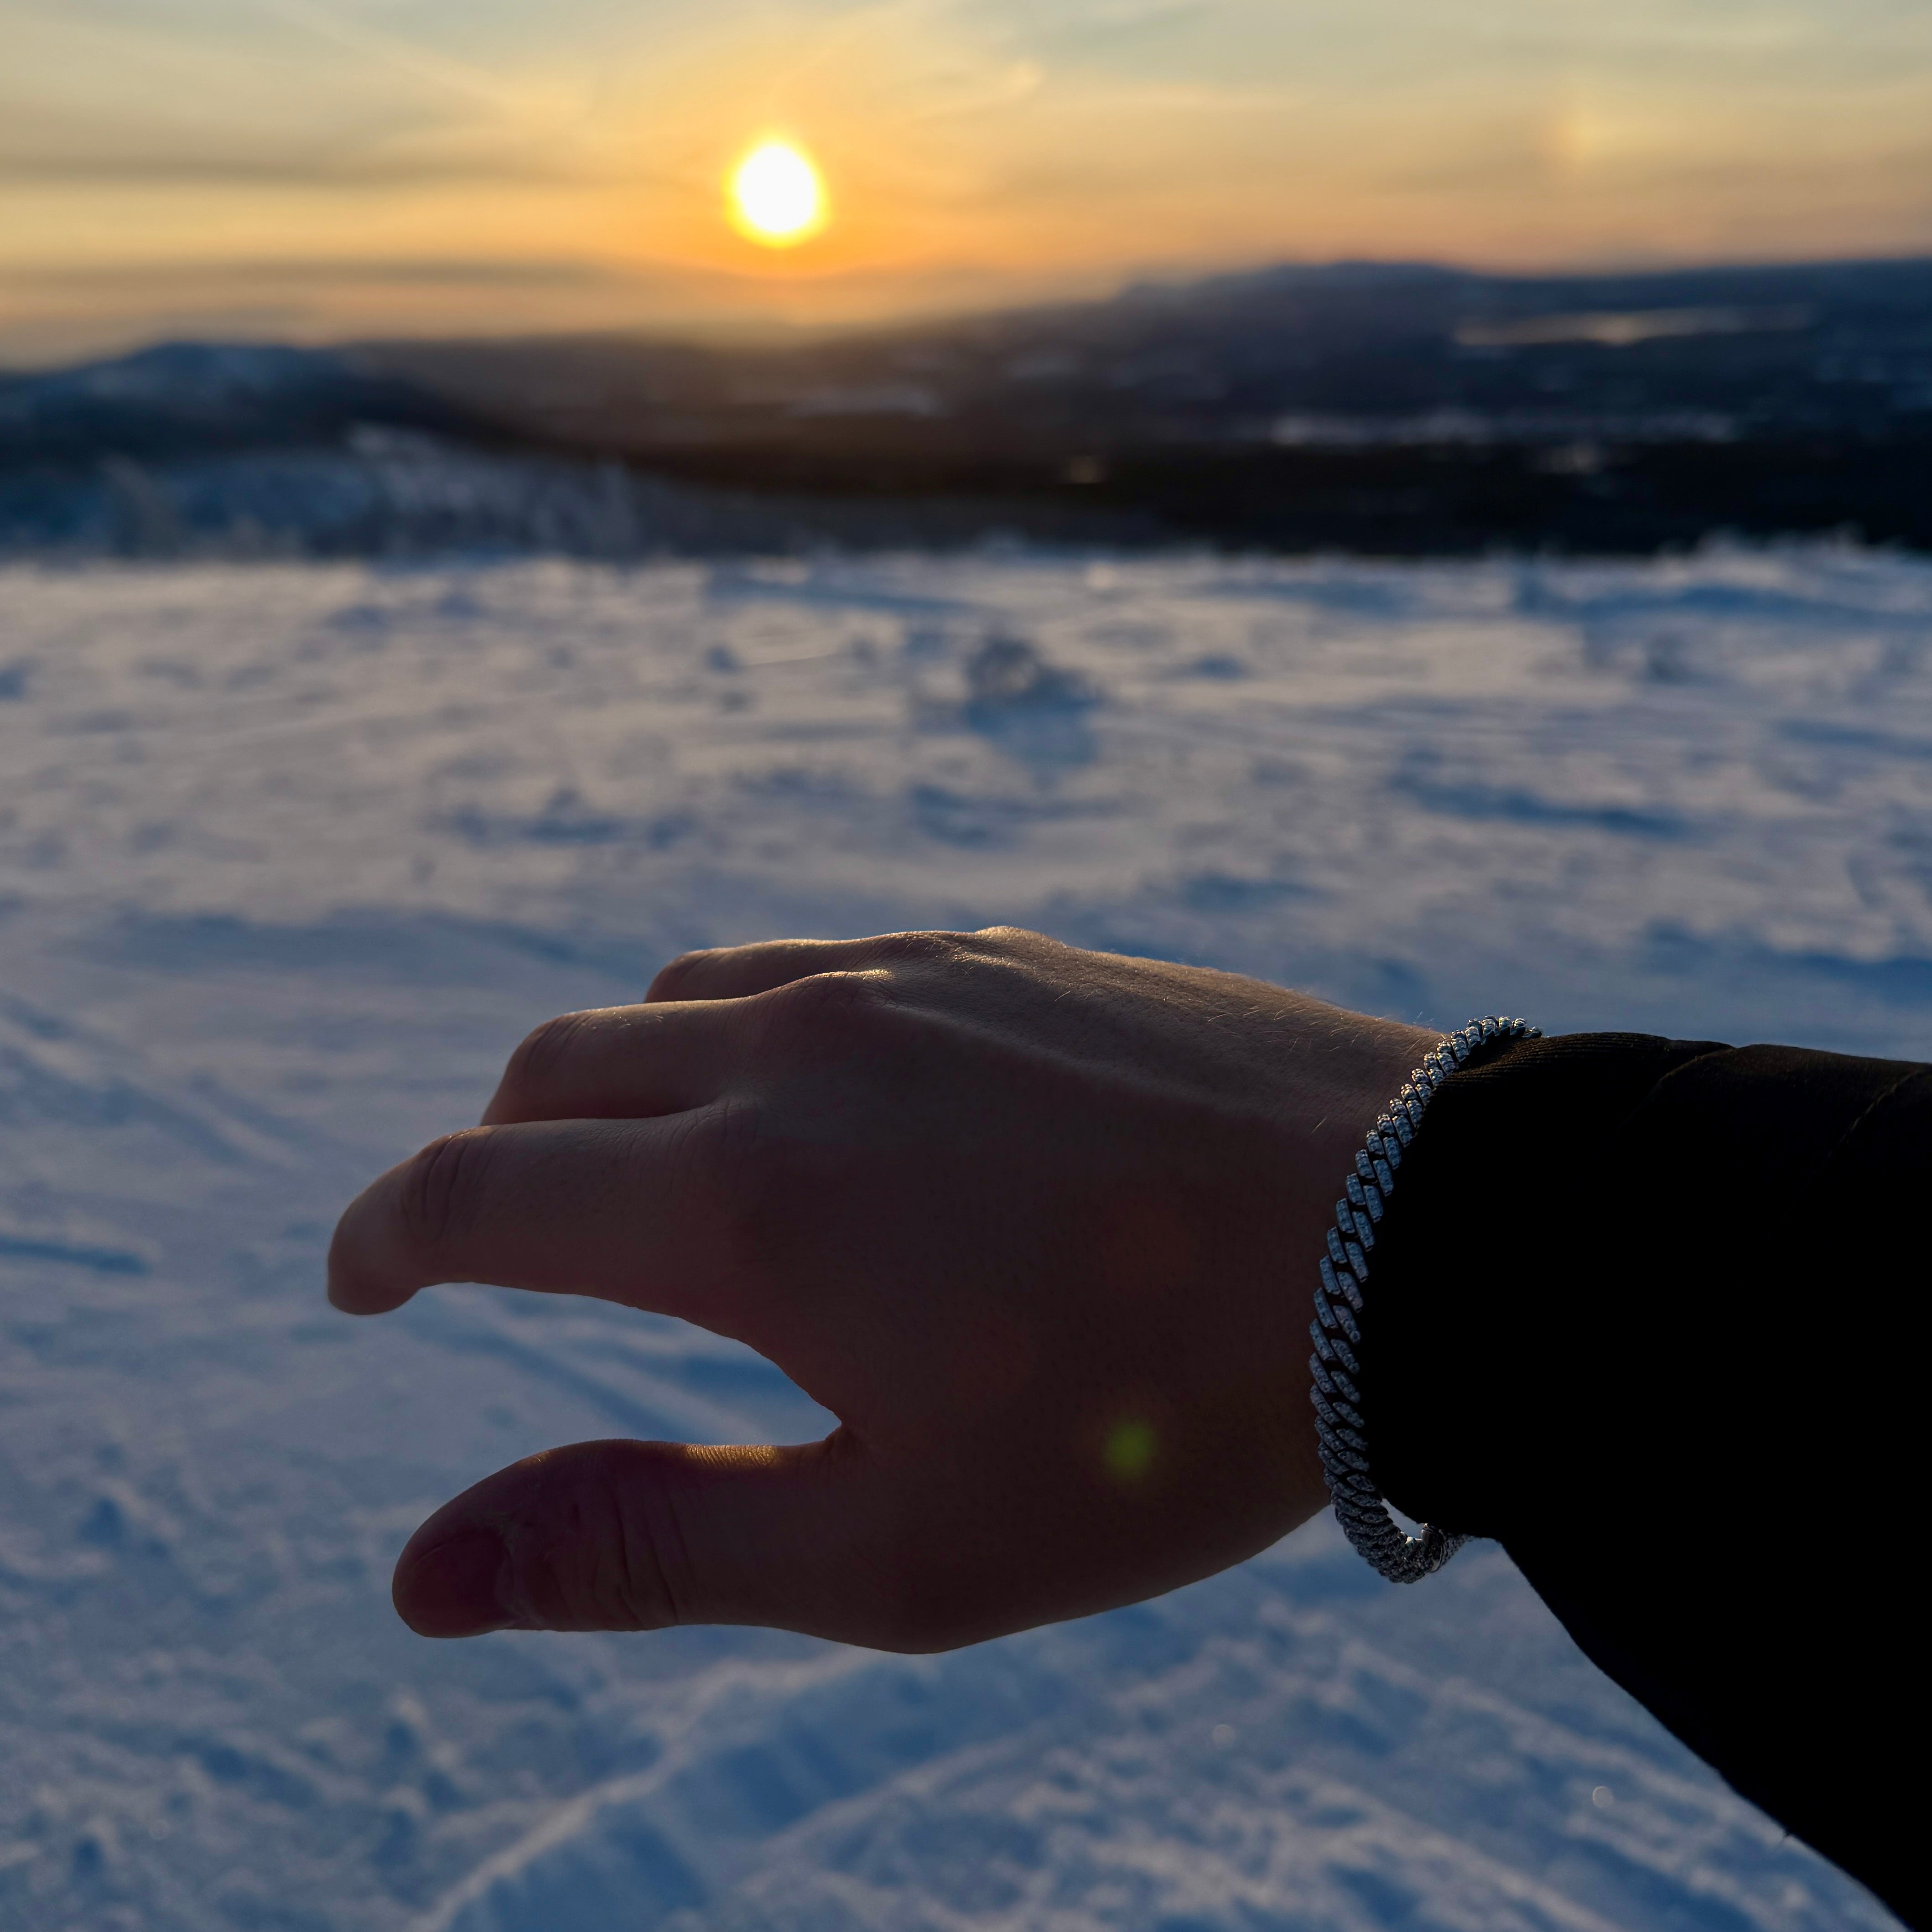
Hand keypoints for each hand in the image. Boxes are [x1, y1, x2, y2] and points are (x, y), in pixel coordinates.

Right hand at [328, 928, 1436, 1648]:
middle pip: (556, 1073)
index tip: (357, 1278)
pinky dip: (751, 1023)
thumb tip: (421, 1576)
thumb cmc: (1161, 1426)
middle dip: (491, 1159)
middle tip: (497, 1239)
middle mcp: (801, 1047)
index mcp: (745, 1198)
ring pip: (680, 997)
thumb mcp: (894, 1548)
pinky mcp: (1007, 950)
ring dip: (620, 1082)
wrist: (1416, 1247)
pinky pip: (816, 955)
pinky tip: (810, 1090)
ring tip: (649, 1167)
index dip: (382, 1239)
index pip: (474, 1192)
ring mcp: (911, 975)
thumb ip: (644, 1543)